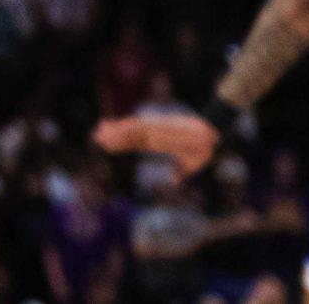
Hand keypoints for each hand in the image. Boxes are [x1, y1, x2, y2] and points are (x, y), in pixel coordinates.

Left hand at [92, 112, 221, 182]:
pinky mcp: (162, 126)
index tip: (105, 143)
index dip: (120, 143)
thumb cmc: (202, 150)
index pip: (135, 143)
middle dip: (112, 137)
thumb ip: (179, 172)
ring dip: (116, 132)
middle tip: (95, 136)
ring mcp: (157, 129)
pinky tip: (116, 128)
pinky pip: (142, 127)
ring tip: (100, 133)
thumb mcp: (188, 166)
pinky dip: (128, 127)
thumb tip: (174, 181)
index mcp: (158, 142)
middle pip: (129, 136)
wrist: (214, 135)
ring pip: (132, 131)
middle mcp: (154, 134)